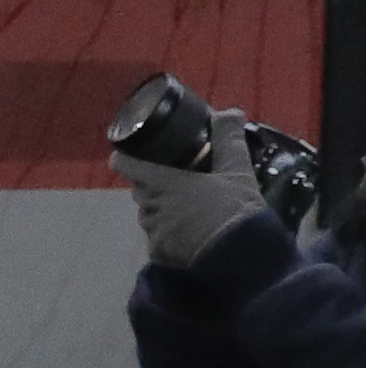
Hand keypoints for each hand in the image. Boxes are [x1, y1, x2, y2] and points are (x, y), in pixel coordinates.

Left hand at [117, 136, 270, 271]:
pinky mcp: (160, 253)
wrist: (245, 255)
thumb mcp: (237, 170)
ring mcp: (154, 231)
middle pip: (140, 191)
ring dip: (160, 212)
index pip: (126, 165)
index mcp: (163, 183)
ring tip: (186, 211)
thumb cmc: (237, 210)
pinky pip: (157, 240)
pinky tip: (189, 235)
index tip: (124, 155)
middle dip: (151, 186)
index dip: (123, 158)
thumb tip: (229, 112)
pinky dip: (169, 236)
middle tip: (173, 183)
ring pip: (148, 216)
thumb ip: (229, 139)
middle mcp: (151, 206)